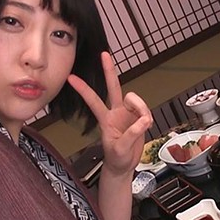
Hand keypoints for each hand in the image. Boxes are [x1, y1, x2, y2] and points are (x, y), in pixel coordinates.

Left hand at [68, 52, 151, 175]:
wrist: (124, 165)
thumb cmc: (117, 158)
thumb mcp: (121, 149)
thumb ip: (132, 134)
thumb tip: (144, 120)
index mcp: (106, 119)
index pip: (93, 101)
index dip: (83, 89)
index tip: (71, 77)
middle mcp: (115, 112)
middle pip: (113, 87)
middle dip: (109, 70)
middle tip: (104, 54)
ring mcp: (127, 113)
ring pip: (136, 99)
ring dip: (142, 108)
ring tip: (144, 124)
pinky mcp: (138, 117)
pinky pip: (145, 109)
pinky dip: (148, 116)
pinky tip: (147, 126)